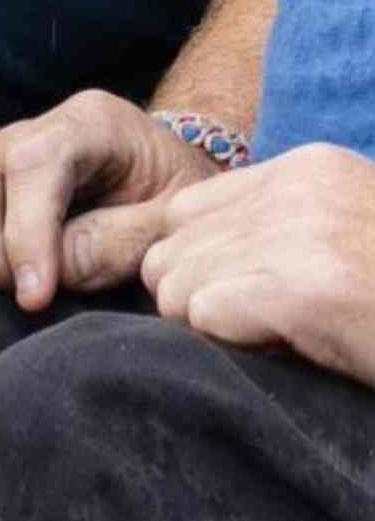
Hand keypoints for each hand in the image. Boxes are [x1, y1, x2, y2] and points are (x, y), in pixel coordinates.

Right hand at [0, 88, 203, 309]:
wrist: (167, 185)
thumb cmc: (175, 205)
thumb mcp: (174, 223)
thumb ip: (118, 244)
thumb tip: (49, 274)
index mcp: (89, 123)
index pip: (32, 161)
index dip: (27, 233)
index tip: (36, 297)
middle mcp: (22, 129)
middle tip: (28, 297)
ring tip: (7, 286)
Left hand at [134, 143, 374, 383]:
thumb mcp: (351, 232)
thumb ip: (284, 228)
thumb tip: (207, 268)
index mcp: (307, 169)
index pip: (187, 210)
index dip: (196, 266)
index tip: (238, 302)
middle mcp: (293, 190)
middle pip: (169, 248)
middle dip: (194, 300)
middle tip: (251, 331)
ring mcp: (296, 235)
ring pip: (175, 286)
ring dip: (212, 328)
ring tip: (274, 341)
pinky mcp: (302, 290)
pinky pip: (204, 316)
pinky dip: (231, 345)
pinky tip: (284, 350)